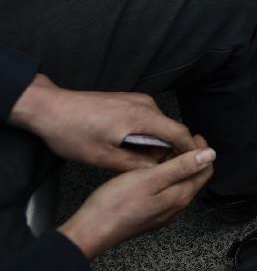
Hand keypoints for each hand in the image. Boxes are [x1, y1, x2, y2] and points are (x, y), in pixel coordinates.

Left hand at [9, 74, 196, 170]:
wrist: (49, 107)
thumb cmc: (71, 132)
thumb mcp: (104, 158)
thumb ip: (136, 165)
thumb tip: (157, 171)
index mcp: (142, 117)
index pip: (180, 133)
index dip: (189, 151)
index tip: (192, 165)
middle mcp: (144, 104)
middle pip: (171, 129)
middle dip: (170, 150)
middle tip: (161, 170)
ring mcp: (137, 100)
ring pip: (159, 125)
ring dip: (156, 143)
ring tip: (141, 162)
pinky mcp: (128, 100)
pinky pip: (148, 119)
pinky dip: (146, 134)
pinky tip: (131, 147)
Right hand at [58, 136, 214, 259]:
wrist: (92, 231)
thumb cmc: (116, 204)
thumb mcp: (150, 178)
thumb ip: (181, 167)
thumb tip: (210, 155)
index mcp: (181, 195)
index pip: (205, 170)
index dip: (202, 150)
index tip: (193, 136)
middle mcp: (177, 206)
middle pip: (194, 176)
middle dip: (190, 156)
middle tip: (177, 140)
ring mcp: (165, 212)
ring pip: (180, 183)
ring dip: (177, 165)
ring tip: (164, 150)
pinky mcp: (152, 213)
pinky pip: (167, 191)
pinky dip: (166, 176)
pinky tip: (152, 169)